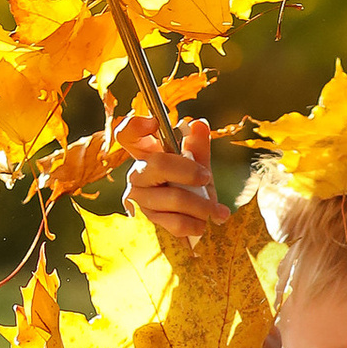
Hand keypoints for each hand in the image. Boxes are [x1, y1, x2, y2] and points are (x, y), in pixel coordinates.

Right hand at [121, 114, 224, 246]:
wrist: (195, 217)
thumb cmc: (191, 185)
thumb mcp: (197, 164)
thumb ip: (197, 145)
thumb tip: (199, 124)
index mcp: (147, 153)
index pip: (127, 134)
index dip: (135, 125)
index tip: (154, 123)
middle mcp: (138, 173)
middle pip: (157, 164)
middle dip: (188, 171)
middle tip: (207, 178)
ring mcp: (140, 197)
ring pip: (173, 197)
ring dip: (202, 205)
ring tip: (218, 211)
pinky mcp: (149, 220)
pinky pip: (175, 222)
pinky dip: (195, 224)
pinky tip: (205, 224)